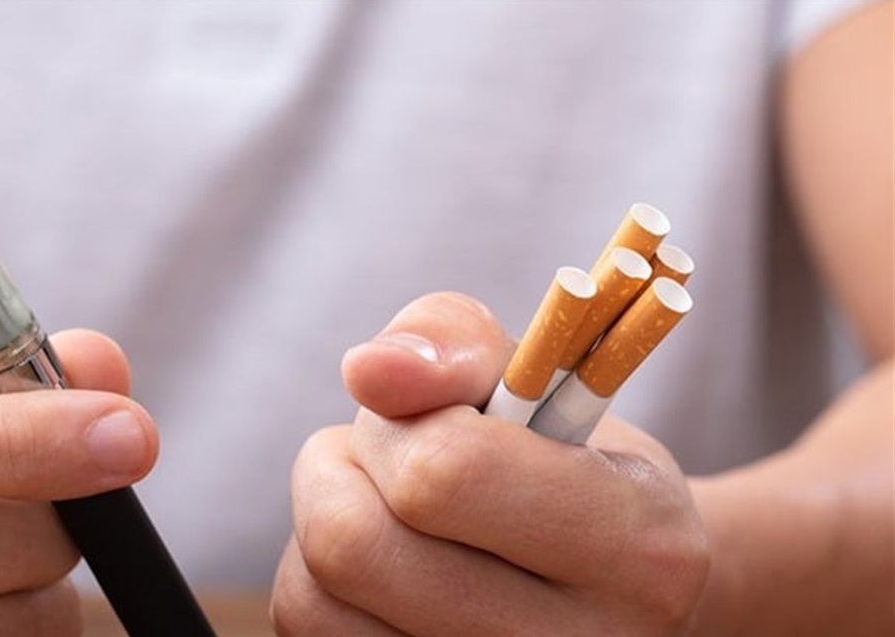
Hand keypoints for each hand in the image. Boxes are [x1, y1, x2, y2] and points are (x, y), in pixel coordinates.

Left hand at [271, 293, 709, 634]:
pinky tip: (378, 570)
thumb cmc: (559, 459)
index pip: (441, 473)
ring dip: (319, 529)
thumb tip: (368, 370)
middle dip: (340, 469)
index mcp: (639, 550)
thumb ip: (453, 340)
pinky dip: (317, 586)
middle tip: (384, 457)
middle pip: (351, 544)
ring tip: (388, 514)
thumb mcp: (537, 374)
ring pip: (310, 599)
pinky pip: (309, 633)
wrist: (608, 586)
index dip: (398, 424)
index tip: (423, 416)